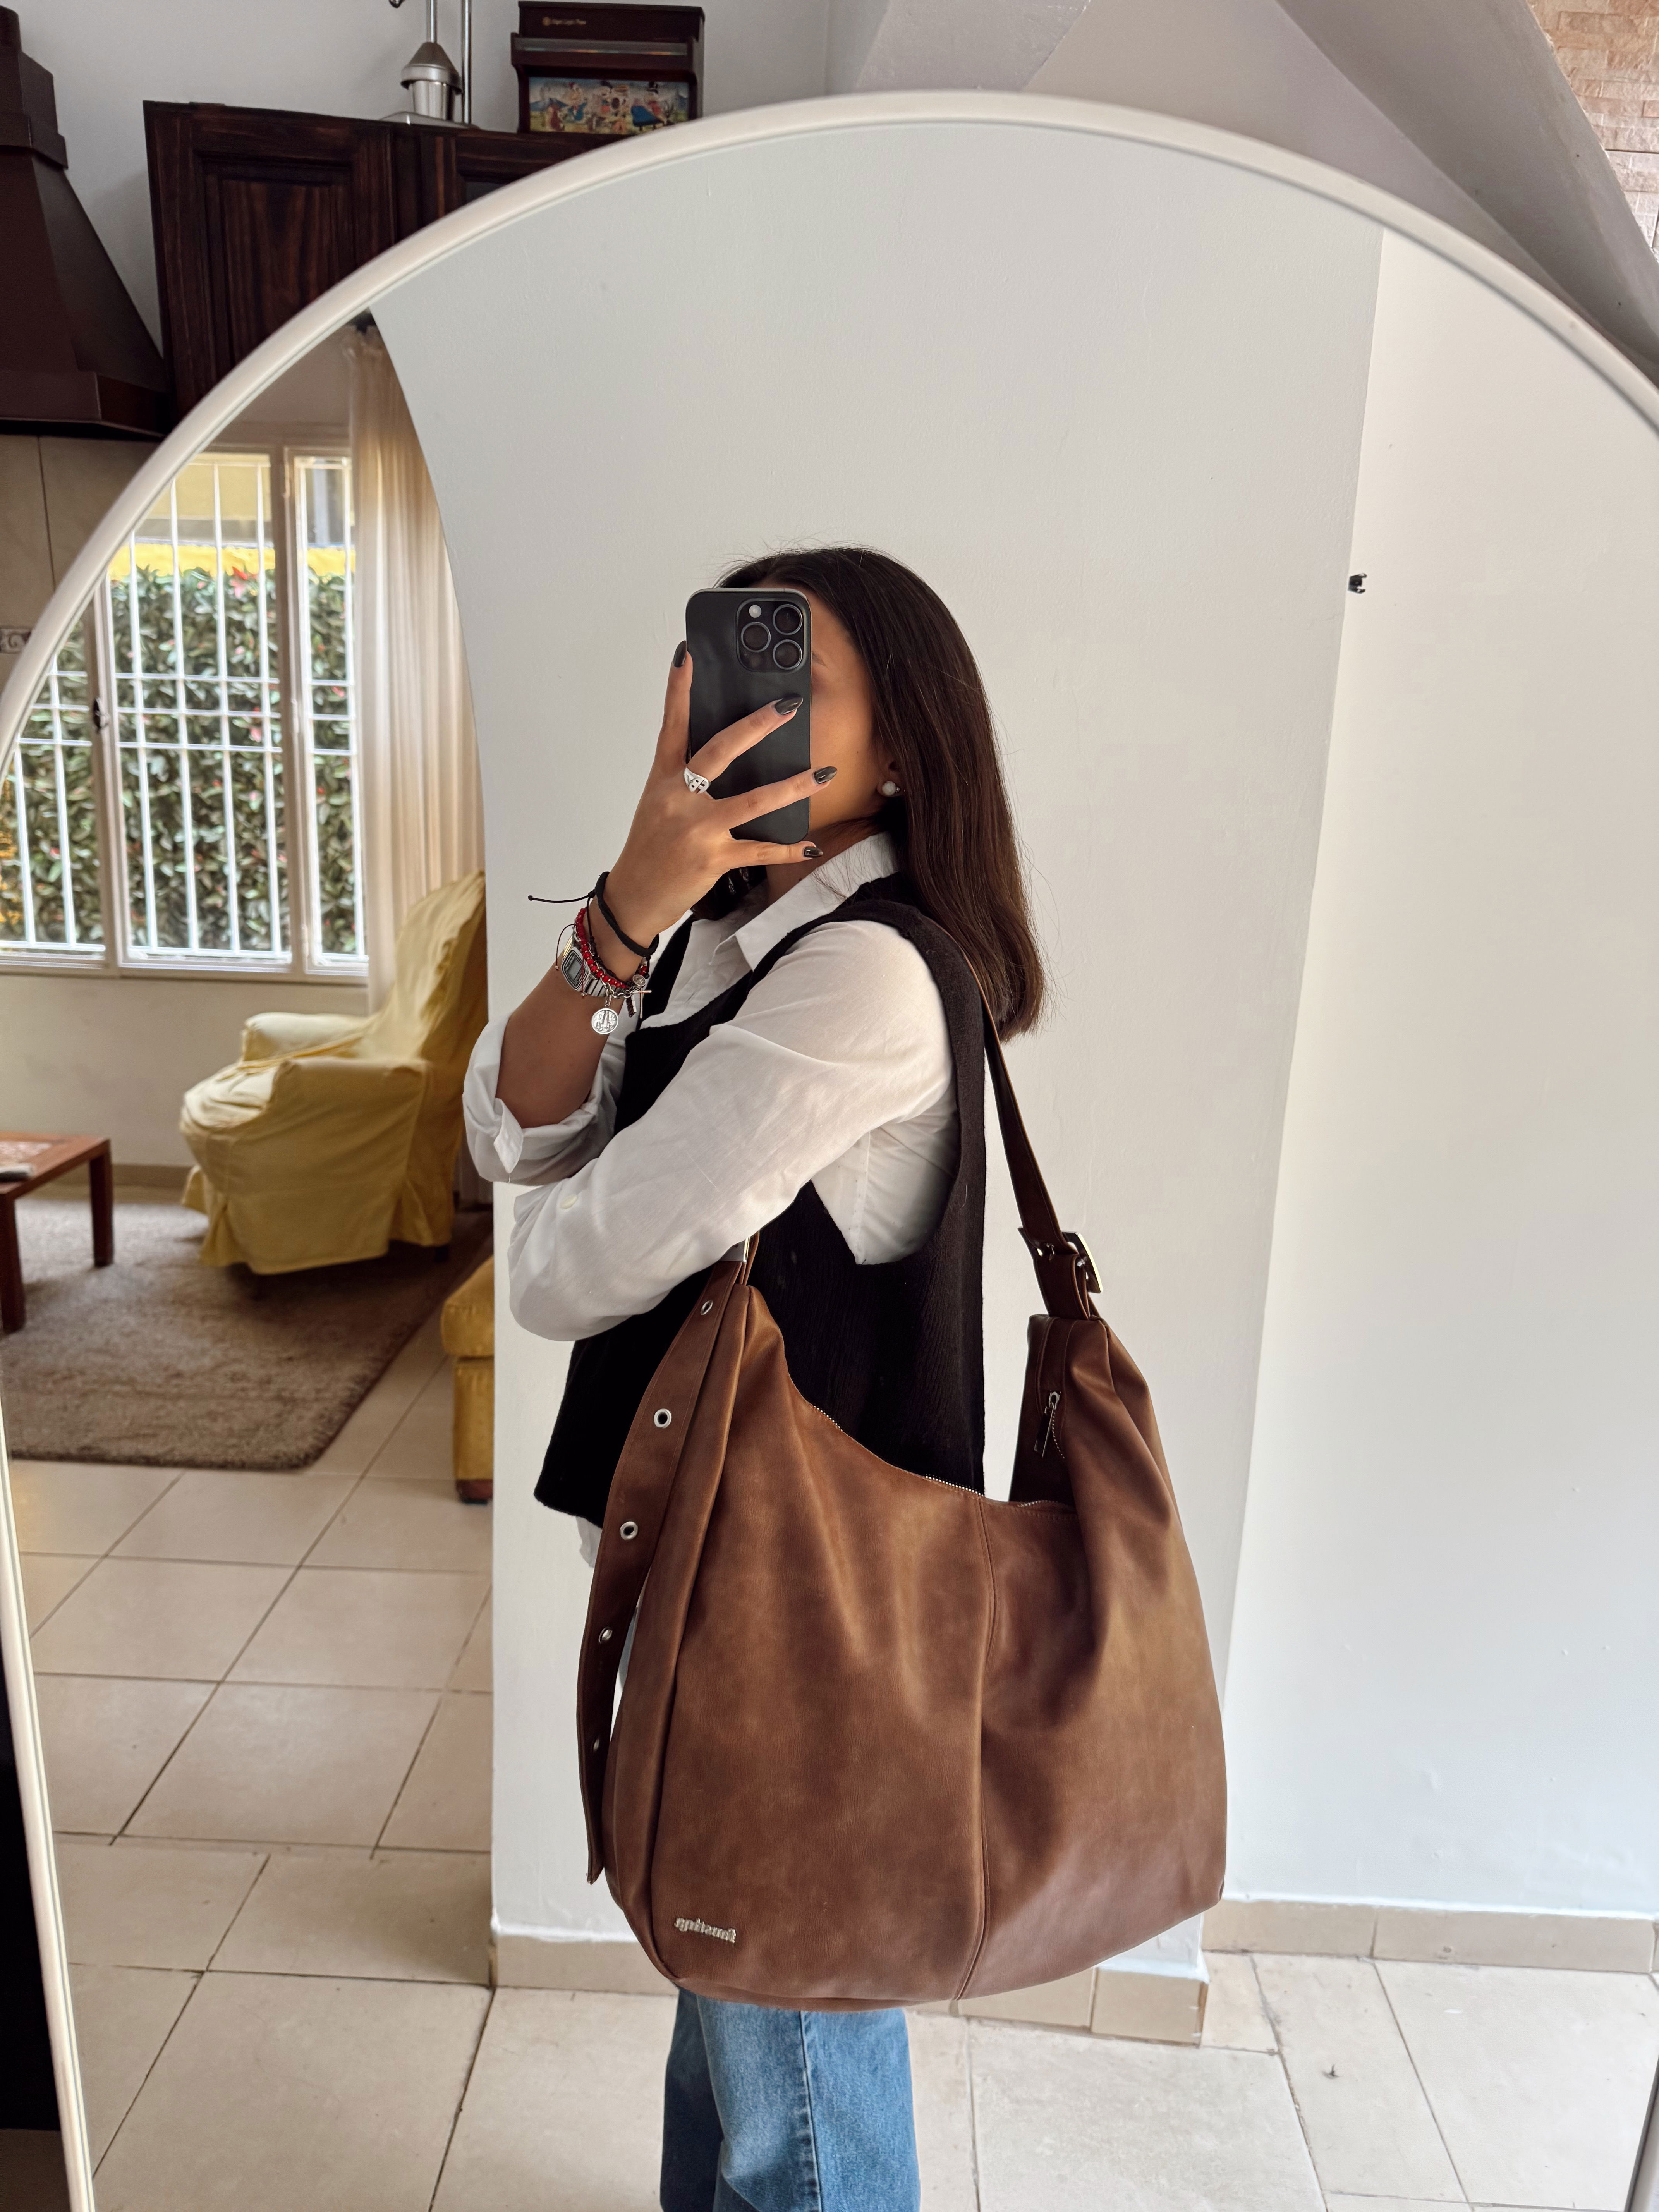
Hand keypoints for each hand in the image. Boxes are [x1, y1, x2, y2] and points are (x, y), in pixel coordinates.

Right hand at [594, 645, 826, 961]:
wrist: (635, 897)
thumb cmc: (649, 849)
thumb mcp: (659, 805)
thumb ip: (684, 778)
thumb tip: (719, 756)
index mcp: (663, 780)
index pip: (671, 726)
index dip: (678, 690)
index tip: (688, 655)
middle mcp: (679, 799)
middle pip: (719, 752)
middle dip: (756, 726)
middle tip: (787, 706)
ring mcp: (697, 829)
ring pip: (753, 802)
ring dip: (793, 787)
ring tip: (824, 773)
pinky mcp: (713, 859)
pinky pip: (759, 851)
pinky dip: (788, 848)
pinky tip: (811, 845)